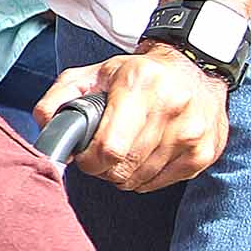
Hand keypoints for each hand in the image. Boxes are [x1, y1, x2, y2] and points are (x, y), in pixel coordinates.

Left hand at [34, 45, 229, 194]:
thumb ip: (59, 97)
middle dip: (103, 167)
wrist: (195, 67)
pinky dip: (145, 176)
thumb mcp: (93, 74)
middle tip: (104, 150)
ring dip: (123, 173)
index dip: (89, 160)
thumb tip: (45, 126)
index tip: (86, 153)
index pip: (109, 150)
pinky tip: (146, 153)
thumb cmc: (138, 74)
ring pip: (138, 180)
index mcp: (139, 85)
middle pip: (121, 170)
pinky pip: (159, 183)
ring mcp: (191, 134)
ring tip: (126, 148)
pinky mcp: (205, 152)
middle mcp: (171, 109)